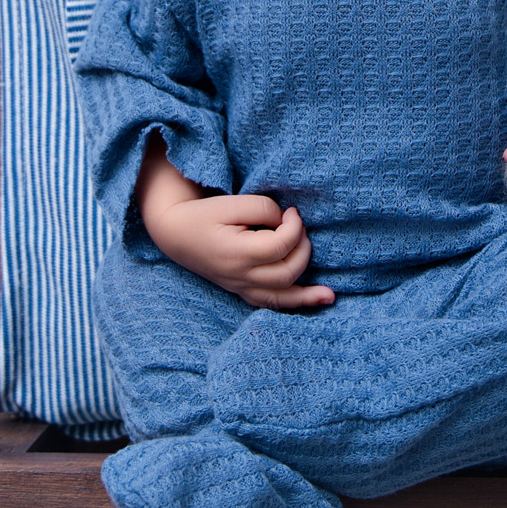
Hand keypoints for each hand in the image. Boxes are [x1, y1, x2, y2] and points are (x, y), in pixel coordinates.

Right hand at [136, 143, 333, 308]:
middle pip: (286, 271)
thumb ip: (263, 209)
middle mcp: (241, 276)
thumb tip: (287, 222)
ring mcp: (241, 287)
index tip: (292, 212)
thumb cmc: (204, 215)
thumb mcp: (231, 203)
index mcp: (237, 253)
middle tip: (298, 226)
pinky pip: (271, 304)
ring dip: (308, 293)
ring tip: (330, 294)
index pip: (280, 246)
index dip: (294, 227)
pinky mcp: (242, 291)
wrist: (177, 234)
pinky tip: (317, 303)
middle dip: (302, 247)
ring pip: (282, 297)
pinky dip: (295, 304)